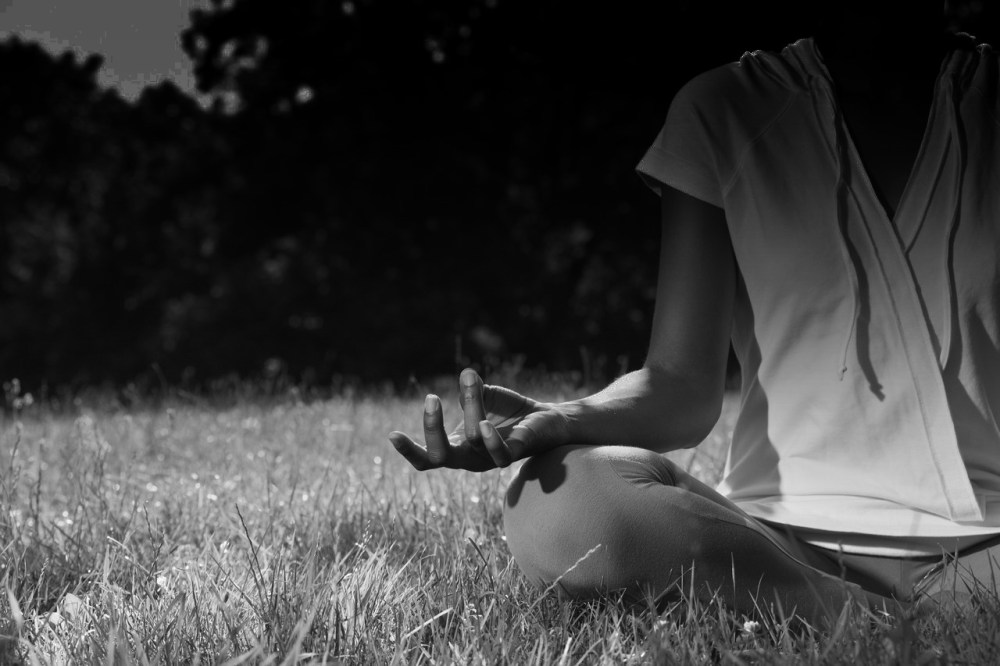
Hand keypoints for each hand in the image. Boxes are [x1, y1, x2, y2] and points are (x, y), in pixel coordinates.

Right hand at [388, 368, 568, 470]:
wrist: (549, 419)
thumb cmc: (510, 412)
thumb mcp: (483, 396)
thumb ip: (470, 390)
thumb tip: (466, 373)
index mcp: (458, 447)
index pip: (427, 457)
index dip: (409, 450)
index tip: (391, 434)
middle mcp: (471, 458)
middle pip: (439, 457)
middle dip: (432, 429)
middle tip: (430, 398)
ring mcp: (492, 458)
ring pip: (473, 438)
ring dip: (470, 406)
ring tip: (469, 380)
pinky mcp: (515, 454)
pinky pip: (500, 454)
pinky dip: (490, 439)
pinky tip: (484, 423)